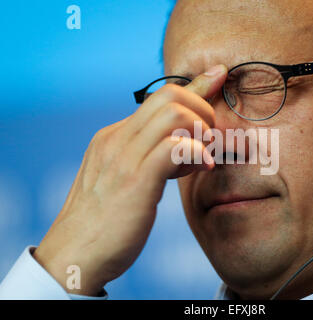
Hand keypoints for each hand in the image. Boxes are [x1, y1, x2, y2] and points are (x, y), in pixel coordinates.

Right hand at [33, 64, 227, 295]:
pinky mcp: (135, 182)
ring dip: (201, 130)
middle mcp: (117, 139)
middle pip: (170, 95)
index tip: (219, 76)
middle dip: (202, 109)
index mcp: (114, 136)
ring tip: (202, 157)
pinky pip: (174, 148)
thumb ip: (149, 157)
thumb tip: (184, 146)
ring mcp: (124, 158)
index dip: (196, 86)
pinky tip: (201, 168)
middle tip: (207, 140)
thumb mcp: (125, 178)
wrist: (74, 254)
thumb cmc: (106, 219)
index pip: (160, 97)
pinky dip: (196, 153)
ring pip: (175, 114)